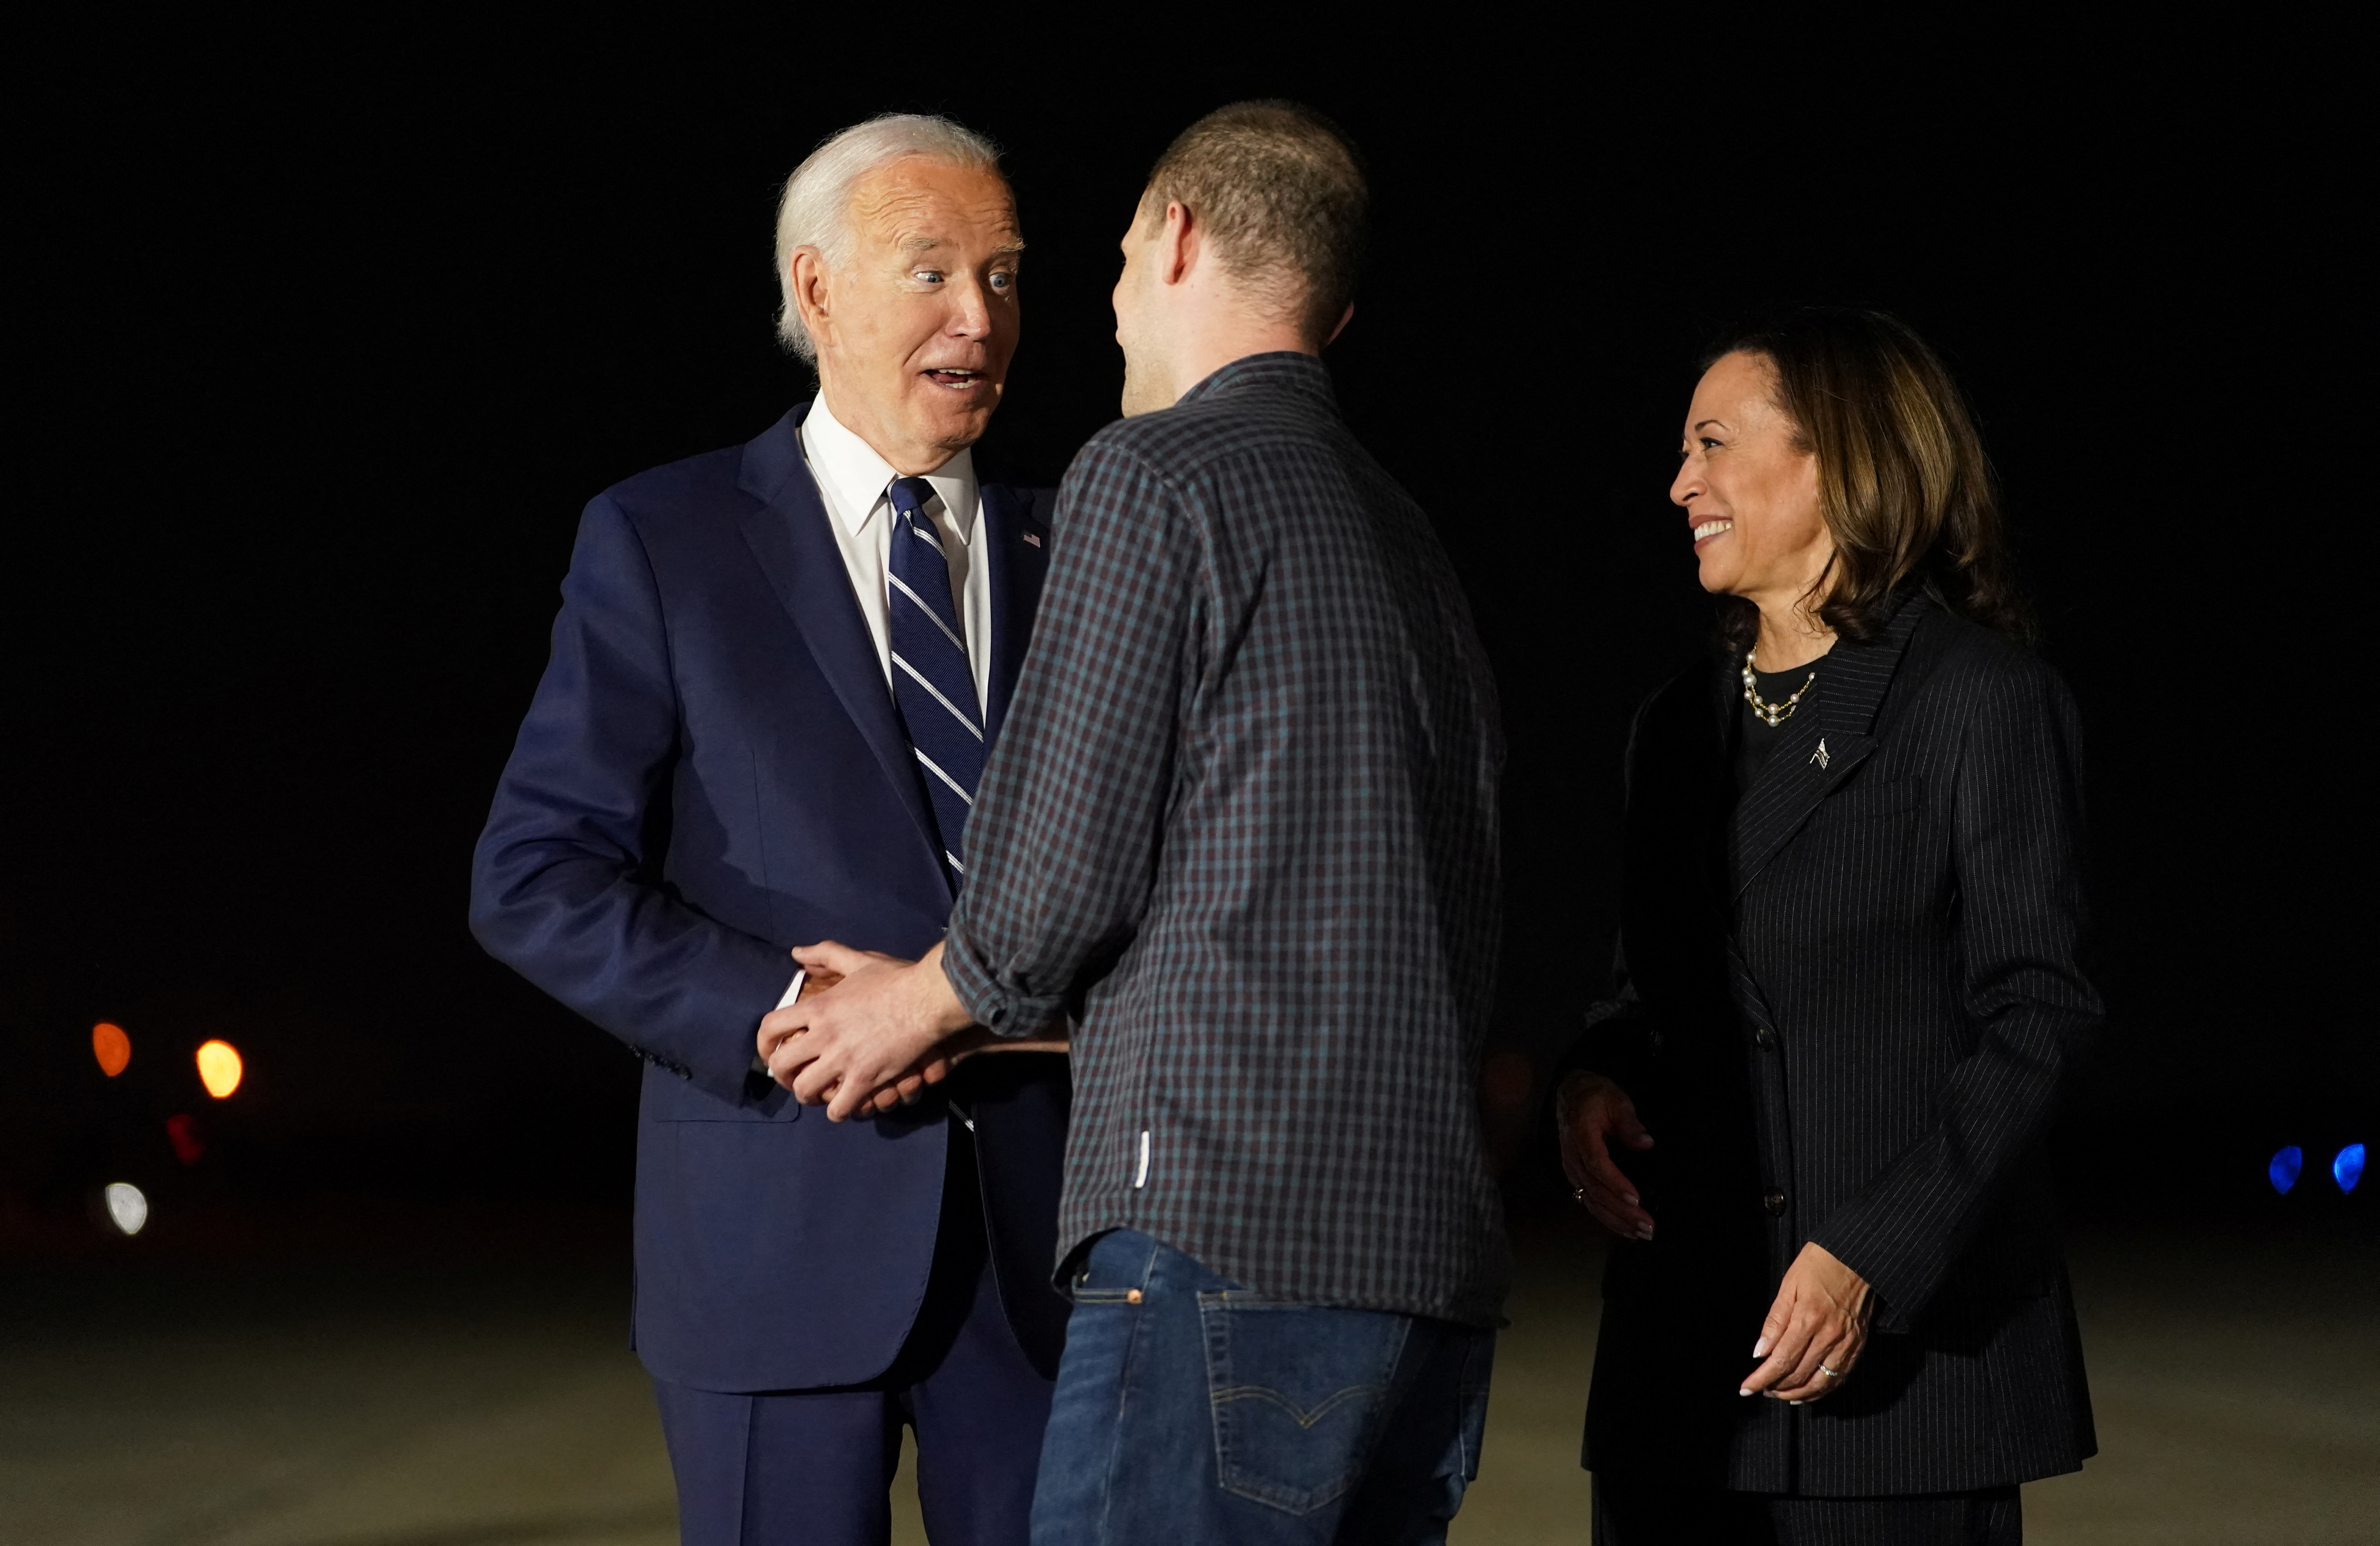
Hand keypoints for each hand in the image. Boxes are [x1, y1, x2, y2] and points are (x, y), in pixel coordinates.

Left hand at [758, 963, 923, 1116]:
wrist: (927, 1000)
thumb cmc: (895, 979)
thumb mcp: (858, 961)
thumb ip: (825, 954)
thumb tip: (797, 953)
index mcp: (819, 1007)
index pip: (770, 1026)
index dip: (763, 1043)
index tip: (770, 1051)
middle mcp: (824, 1035)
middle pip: (781, 1064)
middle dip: (782, 1075)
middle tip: (793, 1077)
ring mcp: (843, 1059)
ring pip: (805, 1089)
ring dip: (806, 1095)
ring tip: (817, 1094)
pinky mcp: (865, 1078)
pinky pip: (838, 1107)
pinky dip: (836, 1111)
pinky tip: (843, 1106)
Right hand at [1556, 1070, 1654, 1238]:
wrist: (1571, 1094)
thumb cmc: (1596, 1096)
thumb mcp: (1617, 1101)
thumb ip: (1630, 1123)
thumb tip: (1646, 1143)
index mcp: (1581, 1133)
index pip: (1596, 1164)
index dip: (1615, 1184)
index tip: (1636, 1199)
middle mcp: (1572, 1155)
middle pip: (1594, 1189)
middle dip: (1621, 1211)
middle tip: (1646, 1226)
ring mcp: (1571, 1167)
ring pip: (1589, 1199)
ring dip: (1615, 1220)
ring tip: (1639, 1233)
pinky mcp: (1574, 1175)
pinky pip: (1587, 1200)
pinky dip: (1605, 1217)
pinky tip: (1624, 1228)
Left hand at [1740, 1242, 1872, 1402]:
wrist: (1858, 1256)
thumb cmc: (1820, 1265)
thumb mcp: (1788, 1285)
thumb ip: (1774, 1321)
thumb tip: (1760, 1352)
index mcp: (1808, 1319)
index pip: (1781, 1360)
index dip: (1761, 1379)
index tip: (1746, 1388)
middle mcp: (1829, 1336)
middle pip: (1798, 1374)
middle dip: (1775, 1387)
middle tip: (1760, 1388)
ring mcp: (1847, 1343)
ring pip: (1819, 1383)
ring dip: (1797, 1393)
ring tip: (1779, 1394)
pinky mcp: (1858, 1345)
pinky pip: (1839, 1377)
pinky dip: (1821, 1390)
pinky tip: (1806, 1392)